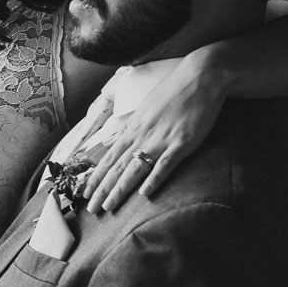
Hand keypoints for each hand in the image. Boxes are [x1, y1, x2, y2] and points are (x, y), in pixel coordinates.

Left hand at [82, 51, 225, 213]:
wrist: (202, 77)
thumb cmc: (175, 92)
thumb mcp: (147, 108)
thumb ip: (134, 125)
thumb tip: (120, 137)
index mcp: (133, 128)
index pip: (109, 158)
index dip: (96, 177)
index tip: (85, 194)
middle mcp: (142, 136)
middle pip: (117, 168)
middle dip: (102, 190)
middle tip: (90, 209)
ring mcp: (162, 139)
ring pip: (135, 169)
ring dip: (120, 189)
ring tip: (108, 207)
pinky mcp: (182, 142)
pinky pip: (166, 164)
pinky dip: (155, 179)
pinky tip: (145, 194)